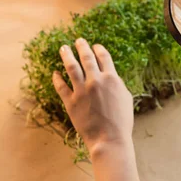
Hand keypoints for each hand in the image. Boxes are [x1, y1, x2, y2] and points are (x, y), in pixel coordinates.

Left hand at [52, 38, 133, 154]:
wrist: (109, 139)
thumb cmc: (121, 121)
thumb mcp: (126, 98)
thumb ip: (117, 84)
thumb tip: (110, 76)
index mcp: (111, 78)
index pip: (104, 57)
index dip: (99, 49)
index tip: (95, 46)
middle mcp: (96, 81)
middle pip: (87, 58)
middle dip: (82, 46)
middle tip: (78, 40)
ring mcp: (82, 91)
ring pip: (71, 67)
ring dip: (67, 55)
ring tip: (63, 48)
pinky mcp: (71, 102)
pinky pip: (61, 86)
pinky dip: (57, 78)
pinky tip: (55, 73)